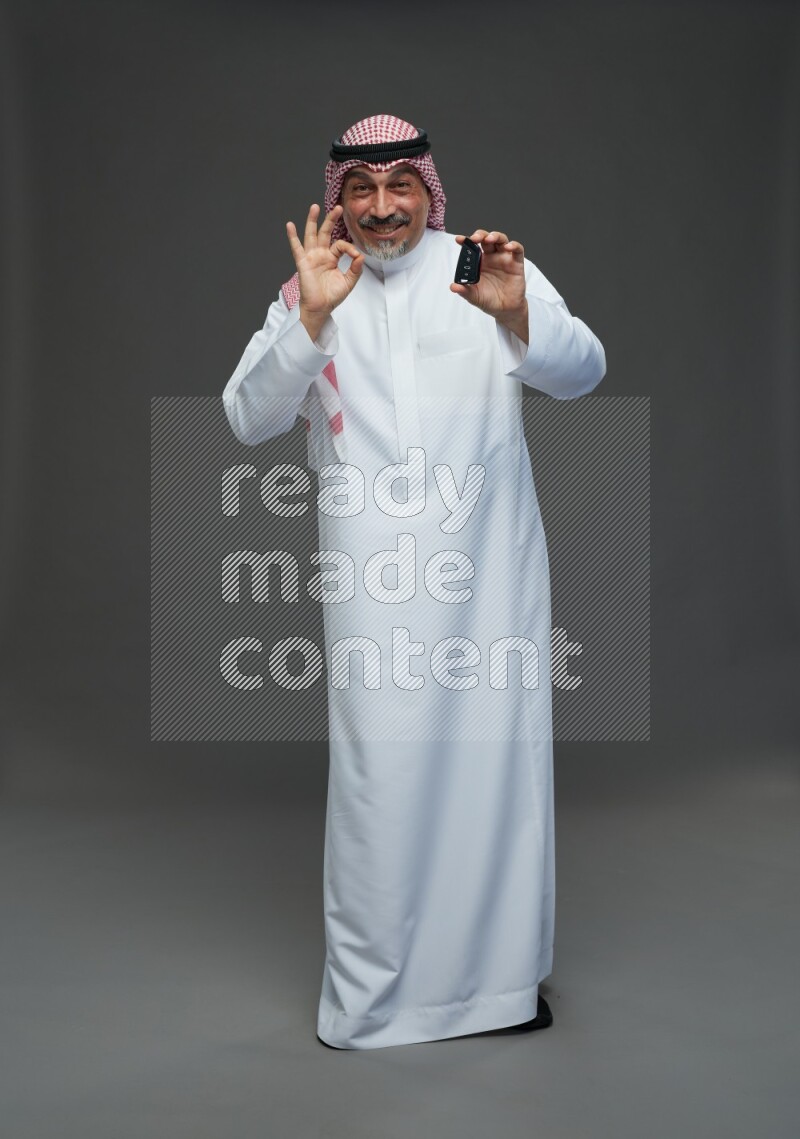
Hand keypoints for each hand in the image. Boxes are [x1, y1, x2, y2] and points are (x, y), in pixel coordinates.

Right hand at [286, 204, 363, 337]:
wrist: (321, 308)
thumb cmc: (332, 296)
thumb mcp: (348, 282)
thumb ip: (356, 269)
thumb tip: (361, 256)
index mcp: (332, 258)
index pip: (341, 245)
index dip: (349, 248)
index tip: (356, 256)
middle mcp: (321, 254)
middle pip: (325, 232)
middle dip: (331, 220)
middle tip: (338, 207)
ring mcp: (311, 257)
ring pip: (311, 235)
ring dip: (312, 220)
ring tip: (315, 207)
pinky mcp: (303, 263)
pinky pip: (296, 248)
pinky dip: (292, 237)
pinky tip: (290, 225)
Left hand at [450, 229, 528, 342]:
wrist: (505, 310)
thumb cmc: (489, 300)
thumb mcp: (474, 297)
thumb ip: (464, 291)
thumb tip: (453, 287)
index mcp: (480, 262)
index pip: (473, 247)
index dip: (466, 241)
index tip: (459, 239)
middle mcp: (492, 257)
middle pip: (487, 239)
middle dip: (480, 235)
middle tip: (475, 239)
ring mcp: (504, 259)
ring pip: (501, 240)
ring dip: (495, 236)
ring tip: (489, 239)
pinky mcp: (517, 263)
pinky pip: (517, 250)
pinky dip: (514, 245)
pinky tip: (508, 246)